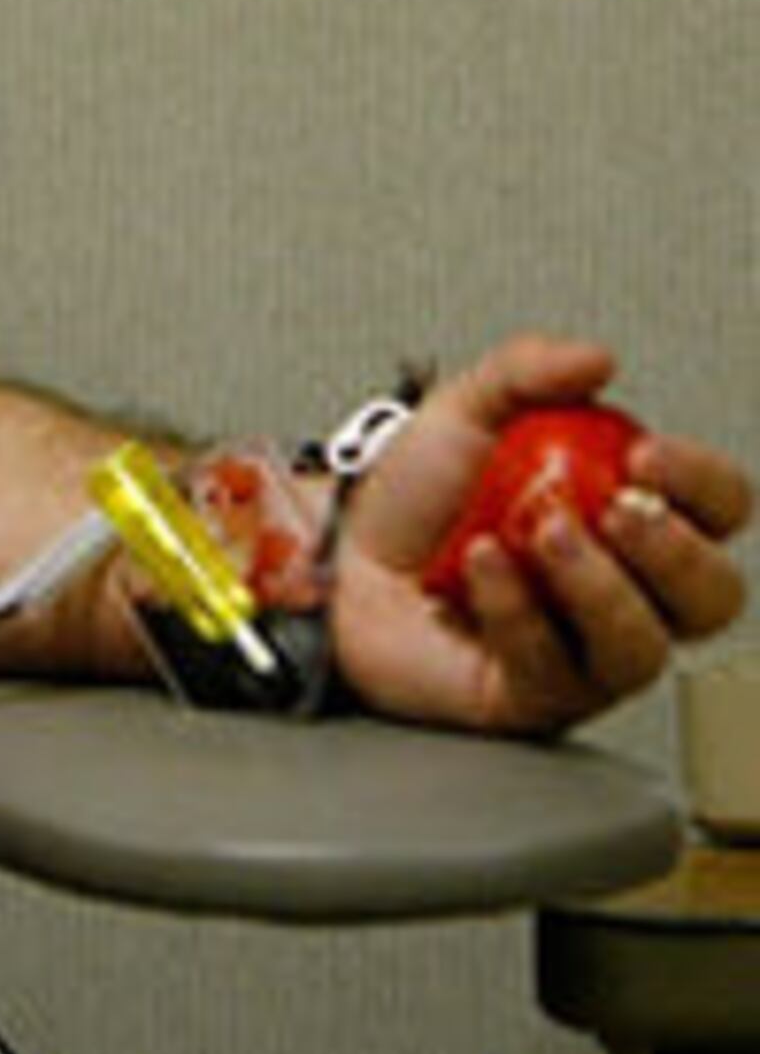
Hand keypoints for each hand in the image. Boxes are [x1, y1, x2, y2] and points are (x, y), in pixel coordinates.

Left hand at [330, 336, 748, 732]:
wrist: (333, 551)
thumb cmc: (415, 499)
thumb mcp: (465, 410)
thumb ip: (527, 370)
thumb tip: (597, 360)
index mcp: (632, 518)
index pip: (719, 509)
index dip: (702, 485)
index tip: (646, 456)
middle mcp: (624, 592)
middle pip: (712, 597)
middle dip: (673, 550)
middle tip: (613, 508)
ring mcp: (582, 650)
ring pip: (642, 648)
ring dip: (597, 586)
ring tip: (539, 533)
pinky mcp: (530, 694)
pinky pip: (551, 666)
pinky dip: (516, 608)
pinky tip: (481, 566)